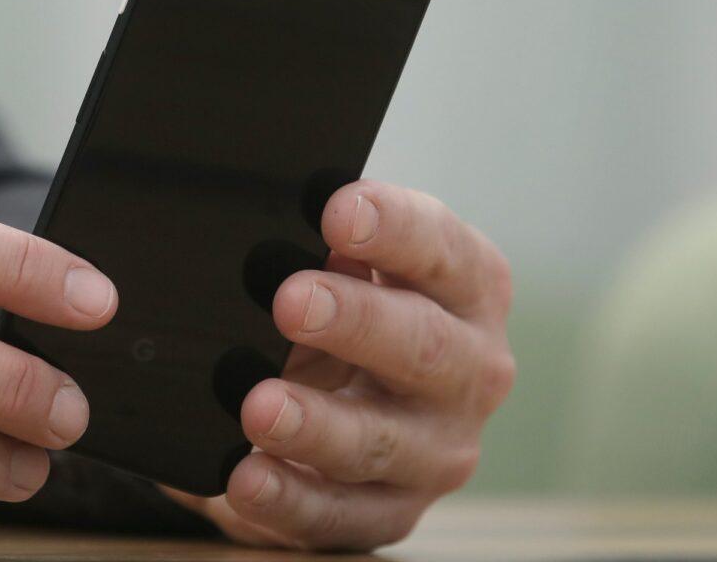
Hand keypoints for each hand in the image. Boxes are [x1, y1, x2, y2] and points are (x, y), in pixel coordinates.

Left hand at [166, 180, 513, 549]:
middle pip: (423, 346)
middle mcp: (471, 369)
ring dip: (317, 425)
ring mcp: (437, 448)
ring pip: (381, 441)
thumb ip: (333, 238)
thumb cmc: (352, 308)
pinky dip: (290, 499)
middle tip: (290, 302)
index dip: (394, 227)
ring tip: (258, 407)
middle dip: (355, 323)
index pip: (442, 250)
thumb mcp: (350, 265)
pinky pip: (341, 515)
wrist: (357, 402)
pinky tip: (245, 478)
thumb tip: (280, 201)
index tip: (336, 210)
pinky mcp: (394, 511)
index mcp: (469, 287)